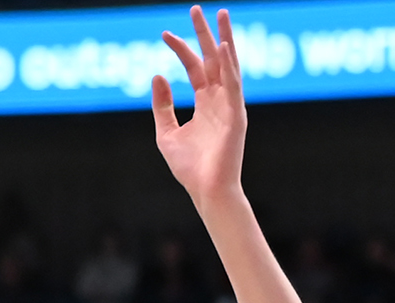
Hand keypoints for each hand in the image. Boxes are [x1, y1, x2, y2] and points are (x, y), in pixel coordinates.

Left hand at [151, 9, 247, 205]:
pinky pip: (233, 86)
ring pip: (228, 65)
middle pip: (212, 58)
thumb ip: (162, 106)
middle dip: (205, 33)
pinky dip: (229, 66)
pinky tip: (223, 47)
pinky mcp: (237, 116)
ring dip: (223, 39)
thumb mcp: (167, 133)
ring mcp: (231, 105)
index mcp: (206, 102)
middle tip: (196, 9)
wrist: (206, 192)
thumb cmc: (189, 168)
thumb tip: (157, 75)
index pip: (194, 67)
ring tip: (219, 14)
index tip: (164, 34)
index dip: (181, 49)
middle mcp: (220, 99)